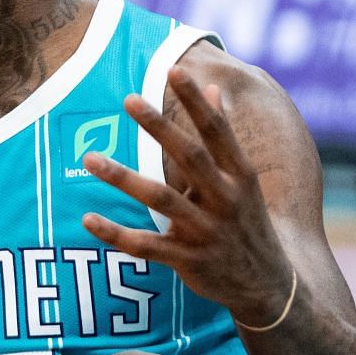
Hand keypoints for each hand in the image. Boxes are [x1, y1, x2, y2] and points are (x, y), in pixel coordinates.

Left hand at [81, 66, 293, 326]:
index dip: (196, 100)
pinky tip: (88, 219)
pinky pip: (145, 246)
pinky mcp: (188, 260)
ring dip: (123, 177)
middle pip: (190, 157)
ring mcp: (206, 231)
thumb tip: (215, 88)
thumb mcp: (243, 180)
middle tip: (128, 99)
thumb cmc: (247, 222)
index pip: (217, 130)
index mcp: (240, 175)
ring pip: (160, 199)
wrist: (267, 285)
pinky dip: (115, 234)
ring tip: (89, 158)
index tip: (175, 69)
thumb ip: (224, 137)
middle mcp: (225, 199)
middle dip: (159, 126)